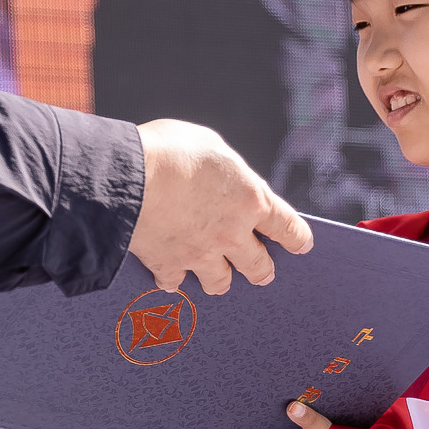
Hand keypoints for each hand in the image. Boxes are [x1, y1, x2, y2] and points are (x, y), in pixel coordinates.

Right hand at [128, 121, 312, 296]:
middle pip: (258, 266)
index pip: (287, 227)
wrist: (126, 176)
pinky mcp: (168, 264)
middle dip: (262, 270)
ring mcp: (200, 254)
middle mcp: (231, 234)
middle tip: (262, 272)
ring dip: (220, 279)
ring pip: (220, 282)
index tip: (302, 246)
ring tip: (217, 279)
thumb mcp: (211, 146)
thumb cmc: (168, 151)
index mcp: (250, 200)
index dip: (298, 238)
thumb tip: (222, 178)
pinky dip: (174, 279)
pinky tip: (171, 275)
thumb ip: (225, 170)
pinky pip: (175, 282)